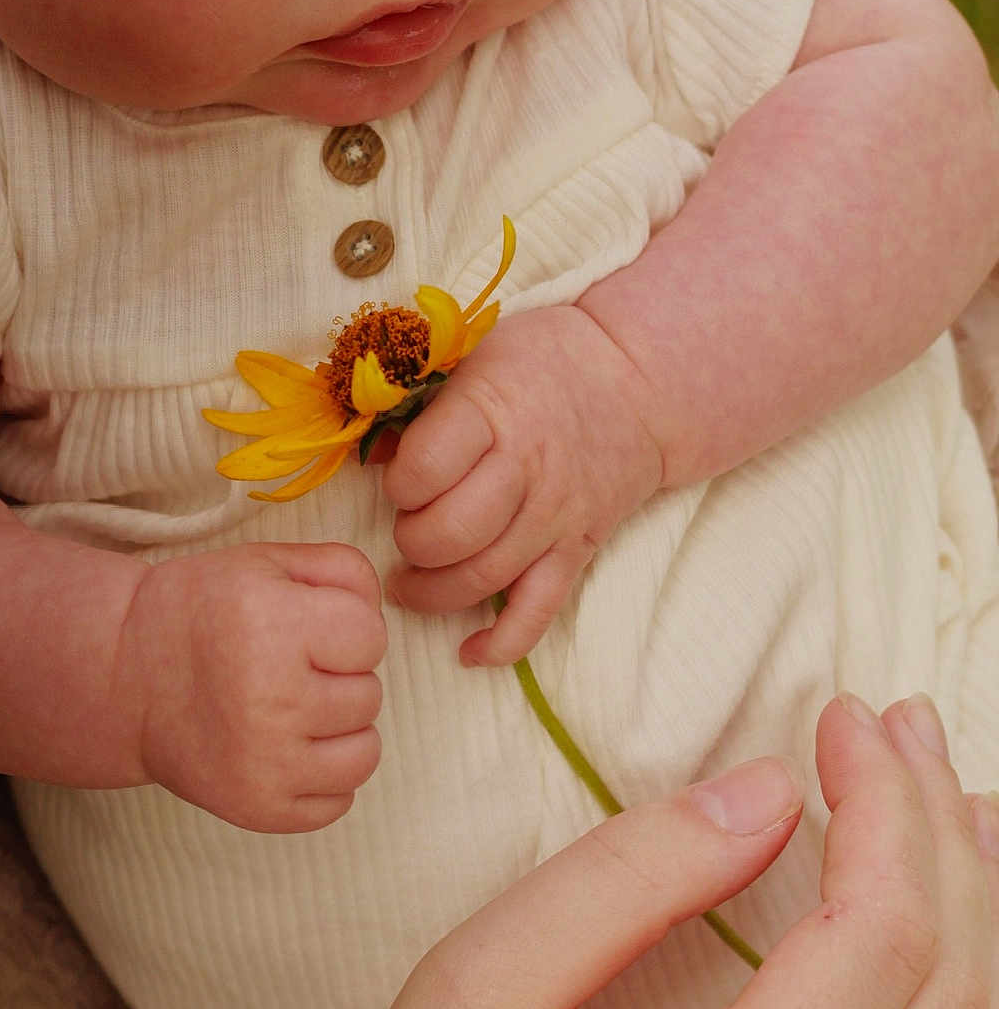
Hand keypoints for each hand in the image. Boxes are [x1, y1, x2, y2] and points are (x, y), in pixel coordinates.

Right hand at [130, 542, 386, 832]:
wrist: (125, 677)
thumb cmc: (204, 610)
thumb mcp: (266, 562)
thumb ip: (341, 570)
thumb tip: (381, 612)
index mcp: (271, 625)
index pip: (371, 637)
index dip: (345, 628)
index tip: (307, 628)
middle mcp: (269, 698)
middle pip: (369, 696)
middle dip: (340, 678)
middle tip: (289, 669)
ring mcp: (263, 762)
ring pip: (364, 754)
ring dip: (341, 730)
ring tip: (297, 710)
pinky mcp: (256, 808)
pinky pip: (339, 803)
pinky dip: (323, 778)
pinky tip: (288, 748)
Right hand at [316, 693, 998, 1008]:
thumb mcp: (479, 990)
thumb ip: (622, 883)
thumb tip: (767, 792)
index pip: (875, 941)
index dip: (882, 806)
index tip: (846, 719)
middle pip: (951, 997)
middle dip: (939, 837)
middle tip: (907, 731)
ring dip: (981, 919)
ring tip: (958, 812)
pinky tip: (953, 944)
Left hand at [382, 304, 661, 665]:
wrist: (637, 382)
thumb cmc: (542, 363)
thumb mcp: (474, 358)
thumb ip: (422, 408)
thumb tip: (372, 460)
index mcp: (492, 413)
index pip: (424, 470)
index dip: (398, 485)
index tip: (399, 480)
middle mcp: (525, 471)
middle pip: (449, 535)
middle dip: (410, 543)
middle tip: (405, 530)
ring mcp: (553, 518)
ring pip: (482, 579)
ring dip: (432, 592)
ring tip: (410, 582)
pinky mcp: (576, 552)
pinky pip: (538, 613)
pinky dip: (501, 643)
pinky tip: (468, 650)